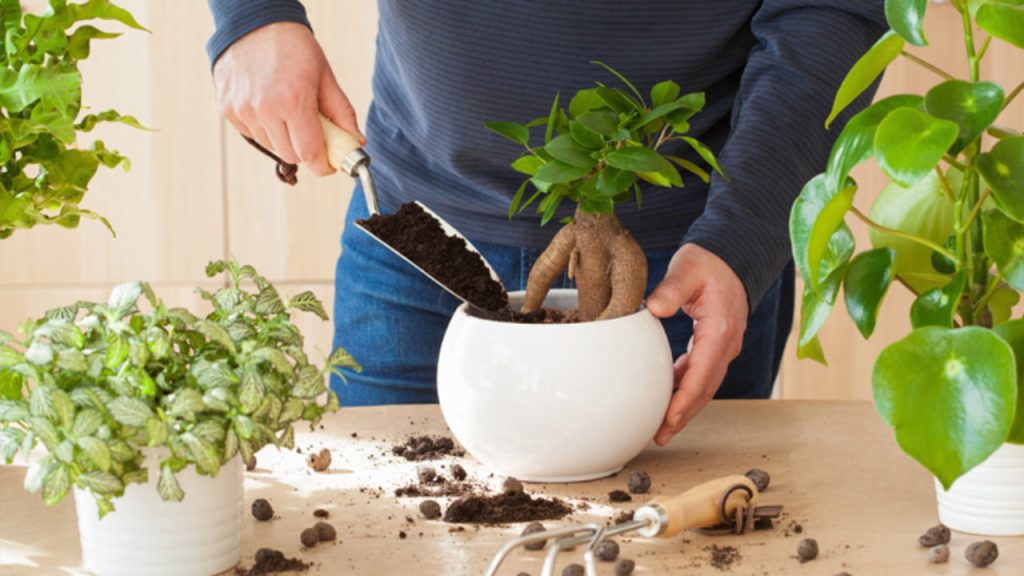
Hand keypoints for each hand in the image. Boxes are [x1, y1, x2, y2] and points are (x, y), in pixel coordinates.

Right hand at [213, 22, 363, 175]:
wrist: (254, 23)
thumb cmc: (294, 48)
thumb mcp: (325, 76)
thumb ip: (342, 114)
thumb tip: (356, 142)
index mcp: (293, 100)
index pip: (310, 154)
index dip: (323, 165)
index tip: (329, 164)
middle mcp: (265, 109)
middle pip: (291, 155)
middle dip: (305, 149)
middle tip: (311, 130)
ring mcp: (243, 110)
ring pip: (271, 147)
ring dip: (284, 138)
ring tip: (287, 110)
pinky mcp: (227, 109)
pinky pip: (253, 135)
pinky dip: (265, 129)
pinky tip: (268, 105)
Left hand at [646, 243, 748, 445]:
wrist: (732, 255)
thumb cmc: (709, 262)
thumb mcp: (687, 270)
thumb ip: (671, 289)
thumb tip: (654, 308)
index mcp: (719, 332)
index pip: (702, 376)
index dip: (685, 402)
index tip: (668, 421)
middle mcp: (725, 345)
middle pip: (705, 389)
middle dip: (683, 415)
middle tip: (659, 435)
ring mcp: (723, 347)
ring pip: (704, 385)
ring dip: (684, 406)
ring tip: (661, 425)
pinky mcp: (715, 344)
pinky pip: (701, 373)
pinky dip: (685, 387)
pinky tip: (667, 395)